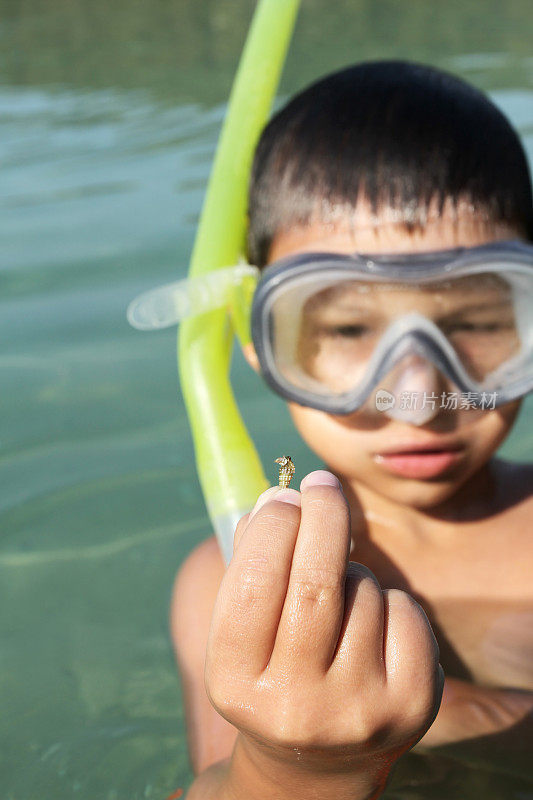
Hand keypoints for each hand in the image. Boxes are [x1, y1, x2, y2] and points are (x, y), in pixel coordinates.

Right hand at [205, 471, 443, 797]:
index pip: (254, 584)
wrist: (318, 760)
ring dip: (351, 568)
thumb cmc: (274, 669)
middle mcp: (295, 705)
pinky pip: (403, 610)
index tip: (284, 494)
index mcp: (235, 683)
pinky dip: (388, 597)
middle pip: (316, 583)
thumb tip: (277, 497)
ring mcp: (357, 710)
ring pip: (363, 591)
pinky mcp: (410, 707)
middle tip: (322, 484)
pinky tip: (371, 623)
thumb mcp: (244, 630)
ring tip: (338, 594)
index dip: (272, 526)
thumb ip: (250, 564)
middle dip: (322, 516)